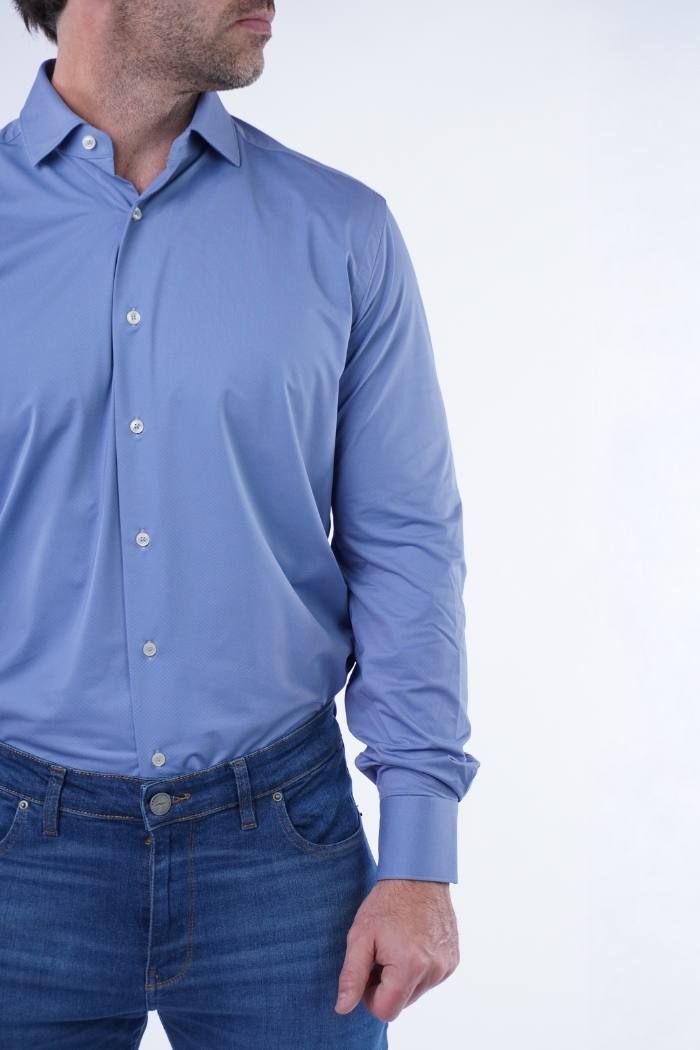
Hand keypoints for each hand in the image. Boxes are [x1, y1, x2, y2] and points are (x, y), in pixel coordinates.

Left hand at [334, 878, 458, 1021]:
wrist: (418, 875)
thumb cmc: (386, 903)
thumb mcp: (360, 936)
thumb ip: (351, 976)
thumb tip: (343, 1009)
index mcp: (409, 968)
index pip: (385, 1011)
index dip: (370, 995)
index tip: (369, 969)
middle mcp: (433, 971)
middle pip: (402, 1003)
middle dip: (387, 985)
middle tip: (382, 953)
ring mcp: (446, 966)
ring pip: (416, 992)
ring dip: (403, 977)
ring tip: (397, 944)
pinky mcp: (453, 959)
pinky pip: (430, 978)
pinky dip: (419, 968)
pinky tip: (413, 942)